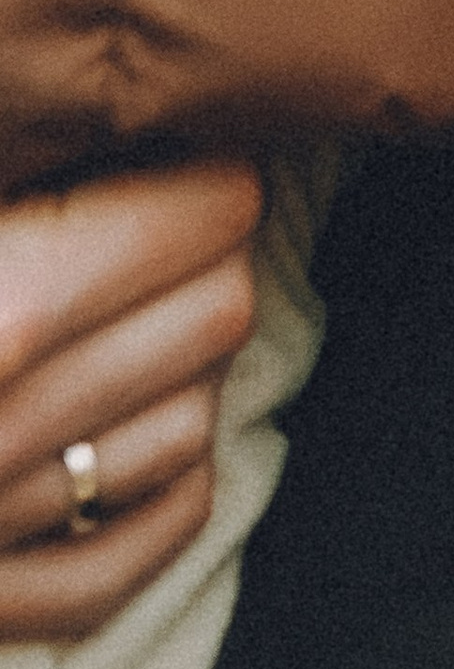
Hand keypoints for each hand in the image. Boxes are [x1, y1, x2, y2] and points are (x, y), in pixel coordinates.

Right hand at [0, 164, 260, 645]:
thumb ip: (38, 162)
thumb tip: (141, 117)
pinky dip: (159, 490)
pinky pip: (130, 551)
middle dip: (211, 257)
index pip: (204, 215)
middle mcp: (0, 425)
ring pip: (191, 426)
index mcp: (0, 307)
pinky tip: (143, 433)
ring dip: (185, 366)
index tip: (197, 149)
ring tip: (140, 319)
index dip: (210, 172)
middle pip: (217, 314)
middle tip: (178, 224)